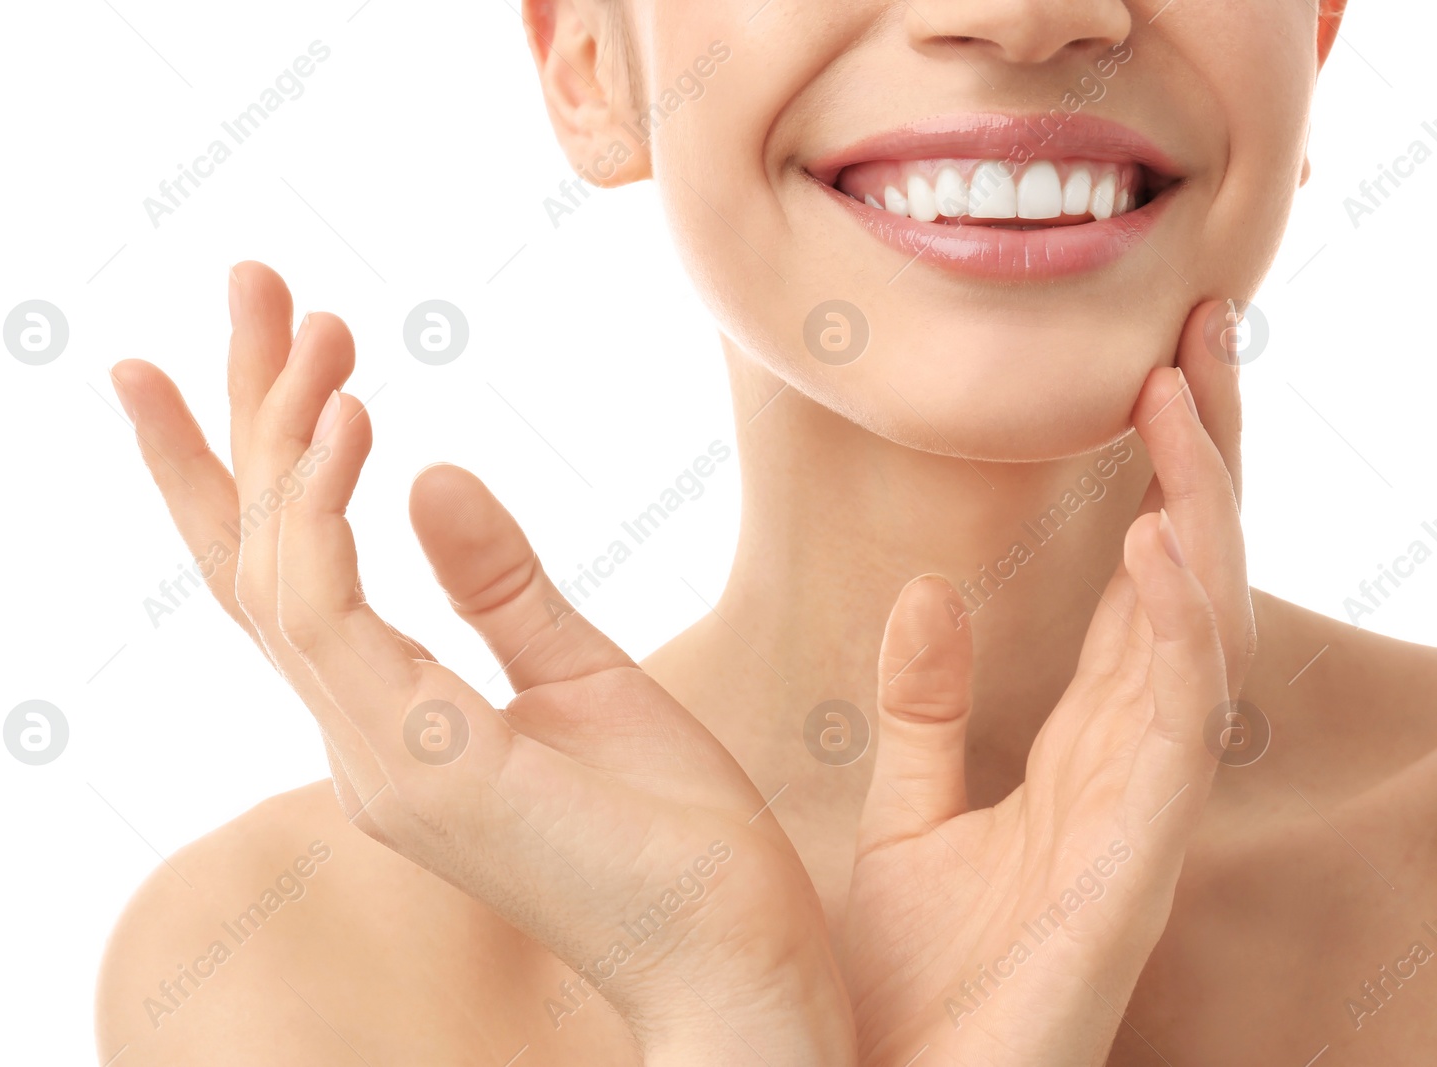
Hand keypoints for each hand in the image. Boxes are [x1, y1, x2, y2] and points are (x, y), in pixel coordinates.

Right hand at [110, 262, 856, 1065]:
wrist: (737, 959)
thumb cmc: (673, 837)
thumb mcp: (586, 678)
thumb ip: (501, 586)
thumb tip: (432, 470)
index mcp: (394, 720)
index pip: (290, 575)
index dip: (246, 464)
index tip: (243, 346)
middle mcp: (362, 738)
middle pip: (258, 555)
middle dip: (240, 414)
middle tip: (247, 276)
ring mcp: (380, 757)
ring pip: (280, 572)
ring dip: (287, 436)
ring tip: (316, 326)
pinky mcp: (424, 764)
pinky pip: (335, 616)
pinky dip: (328, 512)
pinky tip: (357, 420)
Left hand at [841, 300, 1252, 1065]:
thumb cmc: (902, 983)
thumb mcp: (905, 823)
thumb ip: (922, 714)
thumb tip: (927, 593)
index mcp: (1075, 760)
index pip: (1135, 595)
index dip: (1154, 488)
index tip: (1147, 374)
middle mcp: (1124, 779)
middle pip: (1186, 596)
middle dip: (1200, 467)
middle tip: (1196, 338)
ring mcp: (1136, 825)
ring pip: (1196, 645)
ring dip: (1200, 516)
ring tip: (1183, 396)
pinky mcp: (1127, 878)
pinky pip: (1167, 737)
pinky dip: (1175, 634)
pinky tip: (1166, 542)